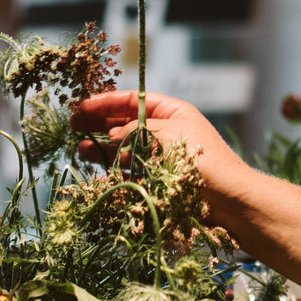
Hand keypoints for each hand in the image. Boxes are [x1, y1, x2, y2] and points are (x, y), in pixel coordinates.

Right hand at [70, 90, 250, 198]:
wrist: (227, 199)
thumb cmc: (199, 159)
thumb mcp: (162, 134)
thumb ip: (132, 131)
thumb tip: (110, 135)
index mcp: (172, 111)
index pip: (132, 100)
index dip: (104, 102)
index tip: (80, 106)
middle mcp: (166, 130)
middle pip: (126, 122)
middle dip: (99, 124)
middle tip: (73, 126)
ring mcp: (163, 155)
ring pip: (127, 147)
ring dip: (103, 147)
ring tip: (81, 149)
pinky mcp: (161, 178)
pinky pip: (133, 169)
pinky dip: (116, 168)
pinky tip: (99, 170)